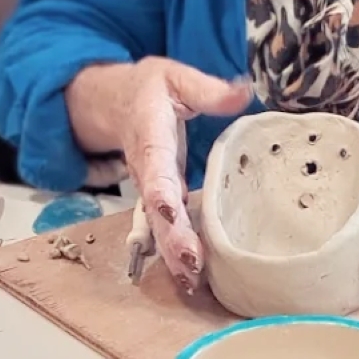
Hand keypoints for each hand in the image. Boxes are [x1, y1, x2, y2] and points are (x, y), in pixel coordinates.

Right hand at [65, 58, 251, 293]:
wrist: (115, 103)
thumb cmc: (150, 90)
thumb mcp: (175, 77)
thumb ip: (207, 89)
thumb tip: (244, 93)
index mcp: (150, 137)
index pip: (154, 166)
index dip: (160, 189)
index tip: (170, 209)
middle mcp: (147, 170)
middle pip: (156, 208)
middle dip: (171, 236)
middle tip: (190, 262)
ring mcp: (151, 189)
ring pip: (158, 226)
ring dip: (173, 254)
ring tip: (192, 281)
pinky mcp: (160, 201)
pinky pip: (165, 230)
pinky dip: (175, 256)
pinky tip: (191, 280)